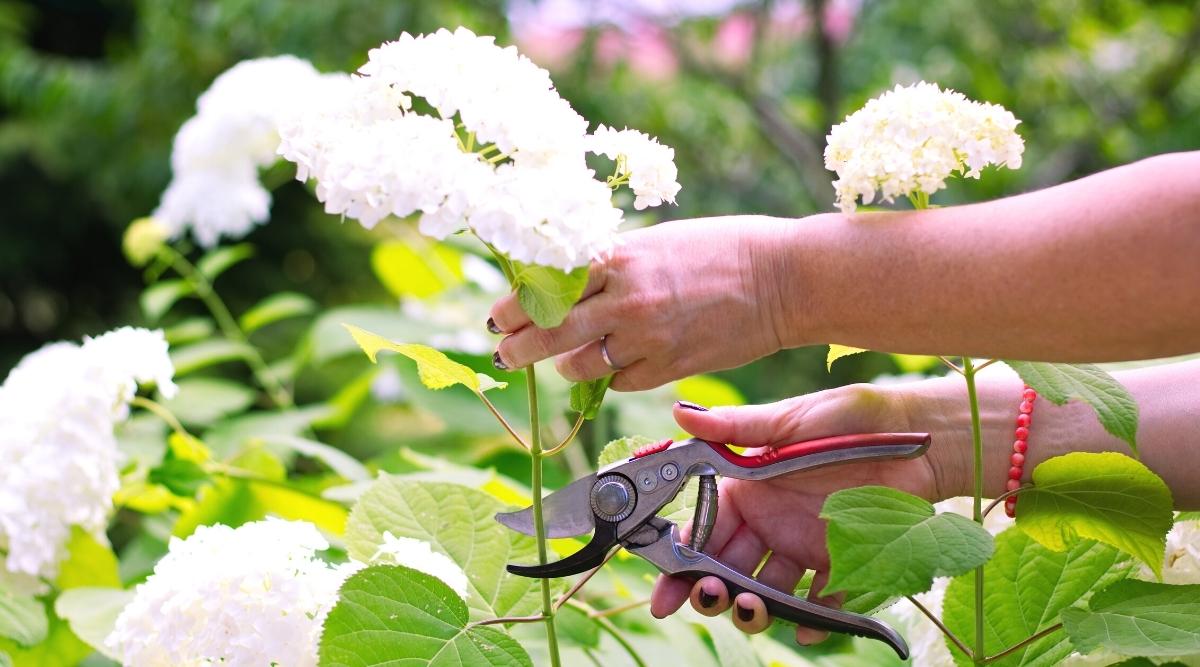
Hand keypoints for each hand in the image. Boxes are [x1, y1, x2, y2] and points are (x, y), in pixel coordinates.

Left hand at [488, 216, 797, 390]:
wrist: (782, 279)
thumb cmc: (721, 249)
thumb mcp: (656, 242)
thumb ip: (612, 264)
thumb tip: (569, 284)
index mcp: (618, 256)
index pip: (546, 285)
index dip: (514, 304)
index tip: (499, 315)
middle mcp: (625, 298)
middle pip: (548, 332)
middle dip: (517, 347)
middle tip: (504, 352)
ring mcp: (646, 337)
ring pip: (578, 366)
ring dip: (566, 365)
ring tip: (568, 358)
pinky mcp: (668, 367)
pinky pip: (619, 382)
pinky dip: (612, 375)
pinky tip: (619, 362)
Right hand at [649, 382, 956, 644]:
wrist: (916, 435)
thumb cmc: (849, 419)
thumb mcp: (788, 421)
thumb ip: (734, 428)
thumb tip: (678, 411)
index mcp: (749, 488)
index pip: (704, 529)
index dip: (681, 560)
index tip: (664, 589)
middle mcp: (771, 521)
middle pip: (729, 567)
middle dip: (712, 590)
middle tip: (711, 598)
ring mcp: (804, 545)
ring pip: (767, 589)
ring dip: (753, 606)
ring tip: (753, 608)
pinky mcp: (842, 563)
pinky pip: (821, 601)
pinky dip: (811, 620)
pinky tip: (803, 627)